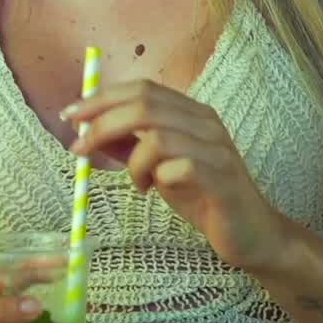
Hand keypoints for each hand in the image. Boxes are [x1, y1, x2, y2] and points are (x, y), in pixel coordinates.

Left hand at [61, 79, 287, 272]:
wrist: (251, 233)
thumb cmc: (203, 197)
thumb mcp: (158, 168)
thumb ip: (130, 147)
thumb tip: (89, 132)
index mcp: (191, 112)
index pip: (143, 88)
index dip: (103, 97)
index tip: (70, 114)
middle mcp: (206, 122)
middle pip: (145, 105)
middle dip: (103, 122)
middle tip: (79, 147)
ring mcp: (216, 148)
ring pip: (158, 136)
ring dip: (132, 161)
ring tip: (136, 183)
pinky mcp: (222, 178)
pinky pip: (179, 167)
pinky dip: (156, 177)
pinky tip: (155, 191)